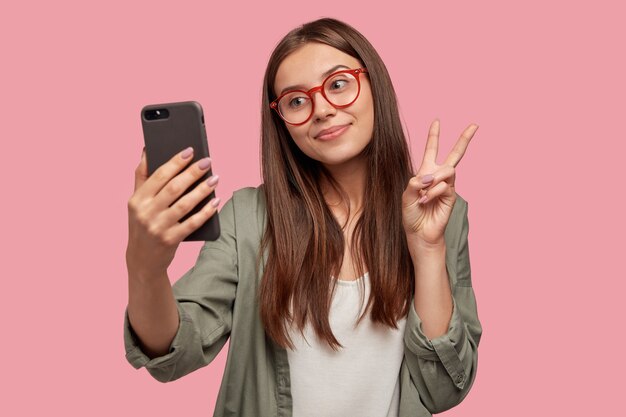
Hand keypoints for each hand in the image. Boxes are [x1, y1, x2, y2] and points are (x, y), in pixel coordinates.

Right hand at [126, 147, 220, 278]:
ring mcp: (158, 227)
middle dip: (192, 173)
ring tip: (215, 178)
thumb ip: (141, 176)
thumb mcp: (136, 202)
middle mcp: (146, 212)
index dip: (175, 162)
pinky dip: (206, 211)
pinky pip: (193, 223)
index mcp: (137, 199)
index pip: (159, 175)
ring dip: (202, 190)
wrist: (142, 259)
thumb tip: (147, 150)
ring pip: (184, 204)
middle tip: (207, 162)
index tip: (190, 150)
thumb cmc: (142, 224)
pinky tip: (215, 201)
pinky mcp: (171, 240)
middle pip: (173, 188)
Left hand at [402, 120, 477, 245]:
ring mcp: (447, 185)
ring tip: (424, 196)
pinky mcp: (452, 195)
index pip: (431, 151)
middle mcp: (438, 176)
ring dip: (434, 180)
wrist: (419, 232)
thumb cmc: (412, 214)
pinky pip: (445, 185)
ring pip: (447, 170)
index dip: (434, 136)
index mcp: (425, 173)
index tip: (437, 121)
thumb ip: (415, 183)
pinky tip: (428, 200)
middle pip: (454, 155)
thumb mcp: (407, 196)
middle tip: (475, 125)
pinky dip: (434, 191)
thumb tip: (430, 176)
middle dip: (464, 139)